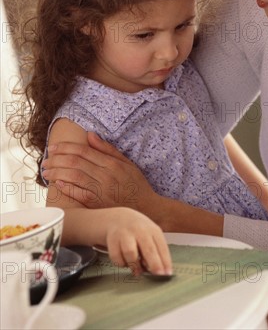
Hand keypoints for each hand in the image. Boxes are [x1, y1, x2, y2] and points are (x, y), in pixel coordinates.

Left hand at [42, 132, 157, 214]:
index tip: (54, 147)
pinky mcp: (97, 204)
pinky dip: (67, 187)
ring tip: (46, 170)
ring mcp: (101, 190)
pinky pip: (78, 193)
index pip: (84, 151)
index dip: (66, 147)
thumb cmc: (136, 184)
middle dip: (57, 158)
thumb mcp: (126, 163)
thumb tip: (90, 135)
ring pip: (74, 176)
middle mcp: (105, 175)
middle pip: (76, 162)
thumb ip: (108, 149)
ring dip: (57, 171)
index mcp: (112, 163)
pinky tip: (57, 182)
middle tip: (46, 158)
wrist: (146, 208)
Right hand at [104, 208, 171, 275]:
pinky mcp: (112, 239)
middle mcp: (139, 230)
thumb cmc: (138, 231)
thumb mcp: (150, 235)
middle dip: (154, 264)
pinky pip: (117, 257)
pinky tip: (125, 262)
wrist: (118, 218)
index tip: (167, 274)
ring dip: (135, 266)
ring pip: (131, 253)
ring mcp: (125, 234)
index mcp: (152, 230)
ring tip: (137, 271)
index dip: (165, 261)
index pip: (161, 247)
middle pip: (148, 249)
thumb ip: (155, 250)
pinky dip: (122, 263)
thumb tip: (159, 271)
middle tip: (157, 275)